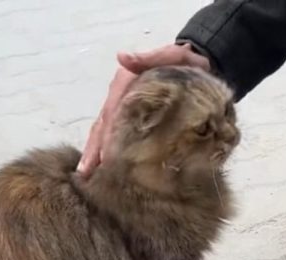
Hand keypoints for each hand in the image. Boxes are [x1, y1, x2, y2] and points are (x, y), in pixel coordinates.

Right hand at [77, 43, 210, 175]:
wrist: (200, 66)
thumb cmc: (183, 63)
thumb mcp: (172, 56)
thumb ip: (151, 57)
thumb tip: (123, 58)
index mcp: (126, 86)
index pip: (111, 113)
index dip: (106, 135)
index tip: (101, 157)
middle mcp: (122, 100)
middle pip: (104, 127)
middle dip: (94, 151)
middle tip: (85, 175)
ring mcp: (129, 111)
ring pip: (109, 134)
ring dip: (99, 155)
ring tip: (91, 177)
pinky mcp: (141, 121)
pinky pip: (124, 137)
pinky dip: (115, 153)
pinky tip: (112, 170)